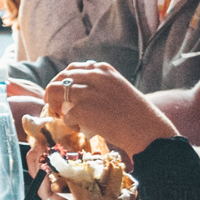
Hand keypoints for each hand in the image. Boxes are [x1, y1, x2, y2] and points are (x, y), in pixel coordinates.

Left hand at [42, 62, 176, 154]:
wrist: (146, 130)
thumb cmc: (137, 114)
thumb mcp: (119, 88)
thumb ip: (101, 85)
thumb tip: (80, 91)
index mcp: (103, 69)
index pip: (72, 69)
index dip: (63, 81)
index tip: (62, 92)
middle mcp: (93, 76)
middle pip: (60, 79)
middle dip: (52, 92)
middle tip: (54, 106)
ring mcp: (86, 92)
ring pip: (54, 93)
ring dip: (57, 107)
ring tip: (66, 117)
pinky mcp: (82, 109)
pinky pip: (66, 115)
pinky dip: (71, 124)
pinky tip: (82, 129)